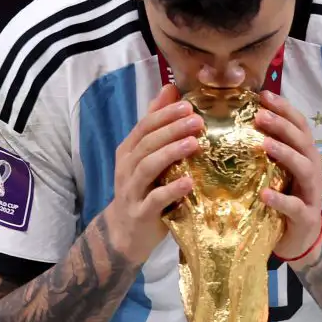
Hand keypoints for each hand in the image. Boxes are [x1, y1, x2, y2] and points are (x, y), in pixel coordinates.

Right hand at [103, 84, 202, 262]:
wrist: (124, 233)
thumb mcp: (146, 157)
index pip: (145, 126)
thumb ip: (156, 125)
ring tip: (194, 143)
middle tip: (197, 120)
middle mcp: (127, 168)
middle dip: (172, 129)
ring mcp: (131, 191)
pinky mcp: (140, 213)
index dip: (165, 114)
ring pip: (148, 167)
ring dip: (171, 153)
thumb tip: (170, 89)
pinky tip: (189, 182)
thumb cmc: (143, 190)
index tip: (189, 105)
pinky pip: (155, 199)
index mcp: (129, 151)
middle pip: (147, 143)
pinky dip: (172, 190)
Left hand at [255, 90, 321, 260]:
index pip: (299, 125)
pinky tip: (264, 193)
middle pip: (302, 141)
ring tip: (264, 144)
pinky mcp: (305, 217)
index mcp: (305, 154)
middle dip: (282, 126)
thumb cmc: (284, 197)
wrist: (299, 239)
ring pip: (304, 167)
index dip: (284, 108)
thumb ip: (266, 149)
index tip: (264, 94)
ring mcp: (311, 193)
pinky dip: (280, 199)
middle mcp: (312, 169)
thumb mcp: (276, 171)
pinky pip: (294, 206)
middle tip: (259, 115)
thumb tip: (238, 122)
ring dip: (285, 153)